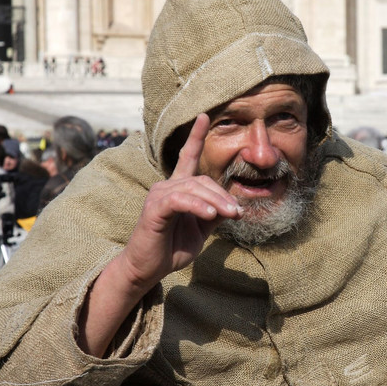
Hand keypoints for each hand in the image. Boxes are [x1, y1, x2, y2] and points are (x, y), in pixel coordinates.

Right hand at [115, 113, 242, 290]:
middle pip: (202, 180)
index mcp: (178, 189)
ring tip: (229, 215)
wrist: (148, 269)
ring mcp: (158, 196)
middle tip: (238, 213)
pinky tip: (209, 215)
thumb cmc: (171, 249)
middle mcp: (166, 186)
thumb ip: (214, 214)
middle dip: (223, 196)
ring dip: (215, 202)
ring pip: (194, 189)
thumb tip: (235, 205)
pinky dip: (197, 206)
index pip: (187, 157)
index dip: (196, 137)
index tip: (204, 115)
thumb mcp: (201, 230)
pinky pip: (180, 201)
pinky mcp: (154, 209)